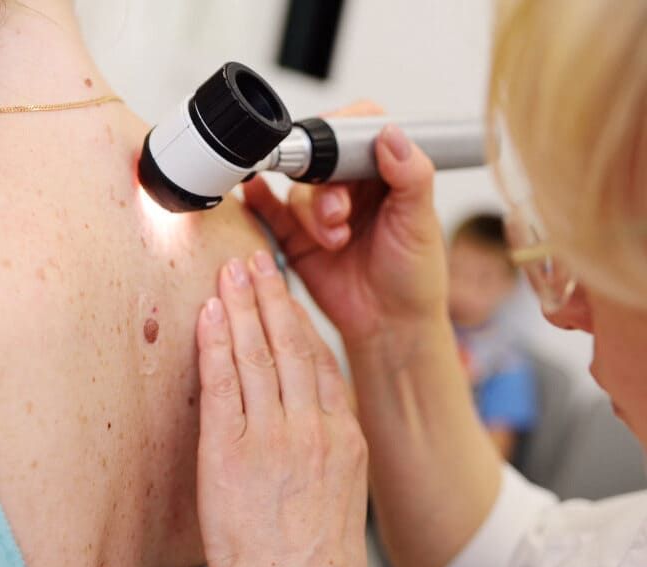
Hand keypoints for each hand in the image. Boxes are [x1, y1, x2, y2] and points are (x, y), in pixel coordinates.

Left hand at [195, 251, 367, 566]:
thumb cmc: (314, 555)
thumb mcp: (340, 493)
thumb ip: (328, 447)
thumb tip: (313, 417)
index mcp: (342, 435)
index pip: (319, 360)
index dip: (300, 319)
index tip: (287, 292)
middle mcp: (311, 426)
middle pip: (290, 344)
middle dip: (272, 296)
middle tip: (257, 259)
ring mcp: (271, 434)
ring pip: (257, 354)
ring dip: (242, 307)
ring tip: (231, 273)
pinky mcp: (230, 448)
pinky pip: (222, 383)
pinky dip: (216, 344)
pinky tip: (209, 316)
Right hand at [242, 101, 447, 345]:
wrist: (389, 325)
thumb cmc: (413, 277)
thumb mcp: (420, 222)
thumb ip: (411, 175)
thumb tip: (392, 134)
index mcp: (385, 172)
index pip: (358, 129)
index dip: (344, 135)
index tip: (341, 158)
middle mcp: (351, 186)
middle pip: (322, 159)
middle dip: (327, 187)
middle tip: (340, 214)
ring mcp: (321, 210)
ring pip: (299, 189)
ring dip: (312, 213)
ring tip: (334, 240)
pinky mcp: (296, 235)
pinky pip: (269, 209)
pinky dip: (259, 199)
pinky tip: (256, 193)